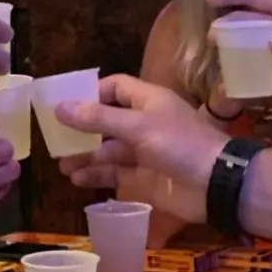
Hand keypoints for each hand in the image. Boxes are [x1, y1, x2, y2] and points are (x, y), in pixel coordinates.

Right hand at [55, 76, 226, 224]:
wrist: (216, 185)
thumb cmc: (180, 144)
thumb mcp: (138, 126)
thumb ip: (99, 118)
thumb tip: (60, 107)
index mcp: (148, 100)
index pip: (115, 87)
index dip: (92, 93)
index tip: (66, 105)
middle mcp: (145, 123)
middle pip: (107, 120)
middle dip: (82, 130)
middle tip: (56, 139)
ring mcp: (145, 152)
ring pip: (109, 150)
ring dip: (86, 156)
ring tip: (63, 165)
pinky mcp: (145, 179)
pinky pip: (116, 173)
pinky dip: (97, 176)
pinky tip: (77, 180)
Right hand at [207, 0, 271, 104]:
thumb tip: (271, 47)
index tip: (211, 0)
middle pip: (249, 25)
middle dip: (228, 29)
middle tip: (211, 40)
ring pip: (253, 52)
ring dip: (236, 56)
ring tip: (219, 61)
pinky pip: (266, 78)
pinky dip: (250, 81)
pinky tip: (237, 86)